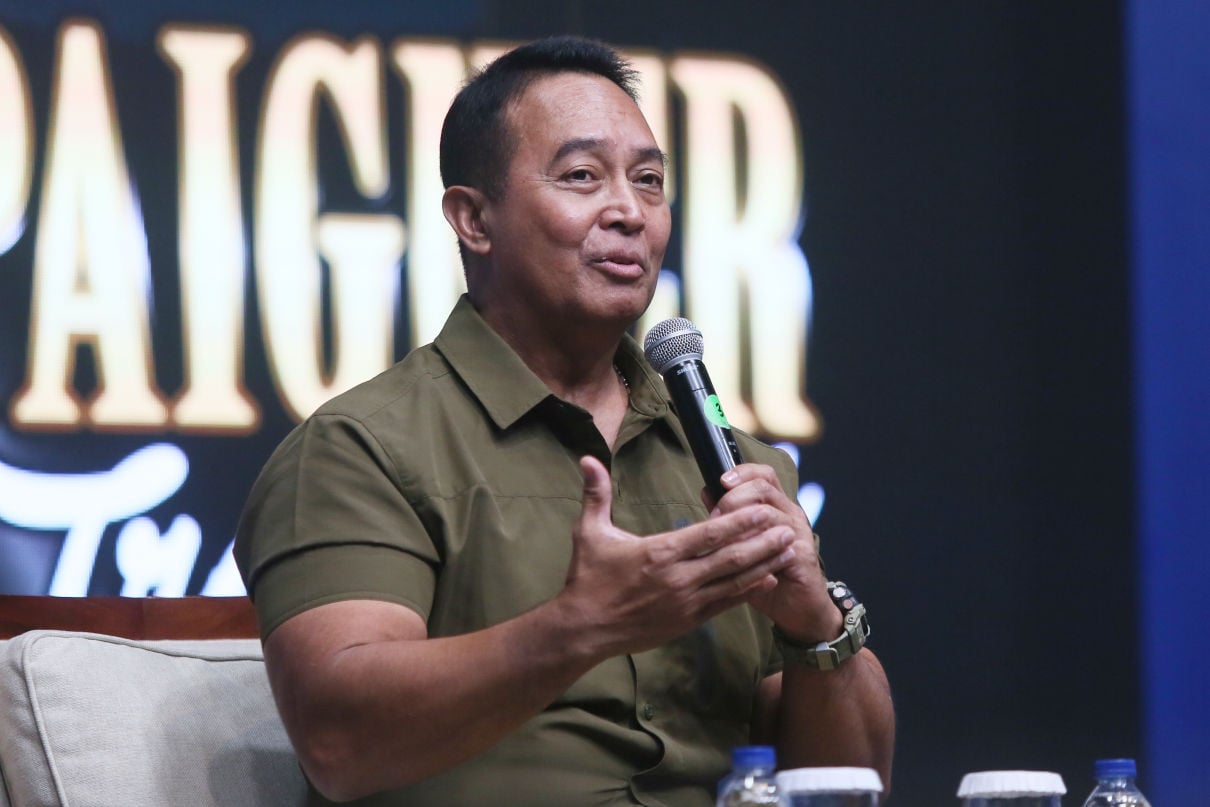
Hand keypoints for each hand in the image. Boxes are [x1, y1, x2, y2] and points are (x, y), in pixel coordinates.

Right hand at [556, 455, 797, 657]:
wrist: (584, 629)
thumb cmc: (587, 578)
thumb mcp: (589, 532)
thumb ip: (596, 493)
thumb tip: (587, 458)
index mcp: (659, 552)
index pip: (708, 534)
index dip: (739, 522)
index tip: (762, 509)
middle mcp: (678, 578)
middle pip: (730, 558)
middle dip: (762, 542)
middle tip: (787, 527)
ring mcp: (685, 603)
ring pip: (734, 582)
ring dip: (764, 565)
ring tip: (787, 550)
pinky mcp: (687, 621)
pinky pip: (726, 604)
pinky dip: (750, 591)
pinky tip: (769, 579)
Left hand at [711, 463, 842, 643]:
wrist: (798, 607)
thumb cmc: (767, 573)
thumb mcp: (745, 542)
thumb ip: (730, 518)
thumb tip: (708, 493)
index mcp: (778, 506)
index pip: (763, 475)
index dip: (742, 472)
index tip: (721, 480)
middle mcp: (790, 514)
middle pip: (763, 487)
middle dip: (733, 498)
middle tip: (714, 517)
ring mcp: (798, 533)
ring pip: (767, 512)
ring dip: (739, 522)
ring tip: (722, 536)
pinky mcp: (801, 555)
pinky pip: (776, 543)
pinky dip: (753, 546)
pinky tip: (738, 555)